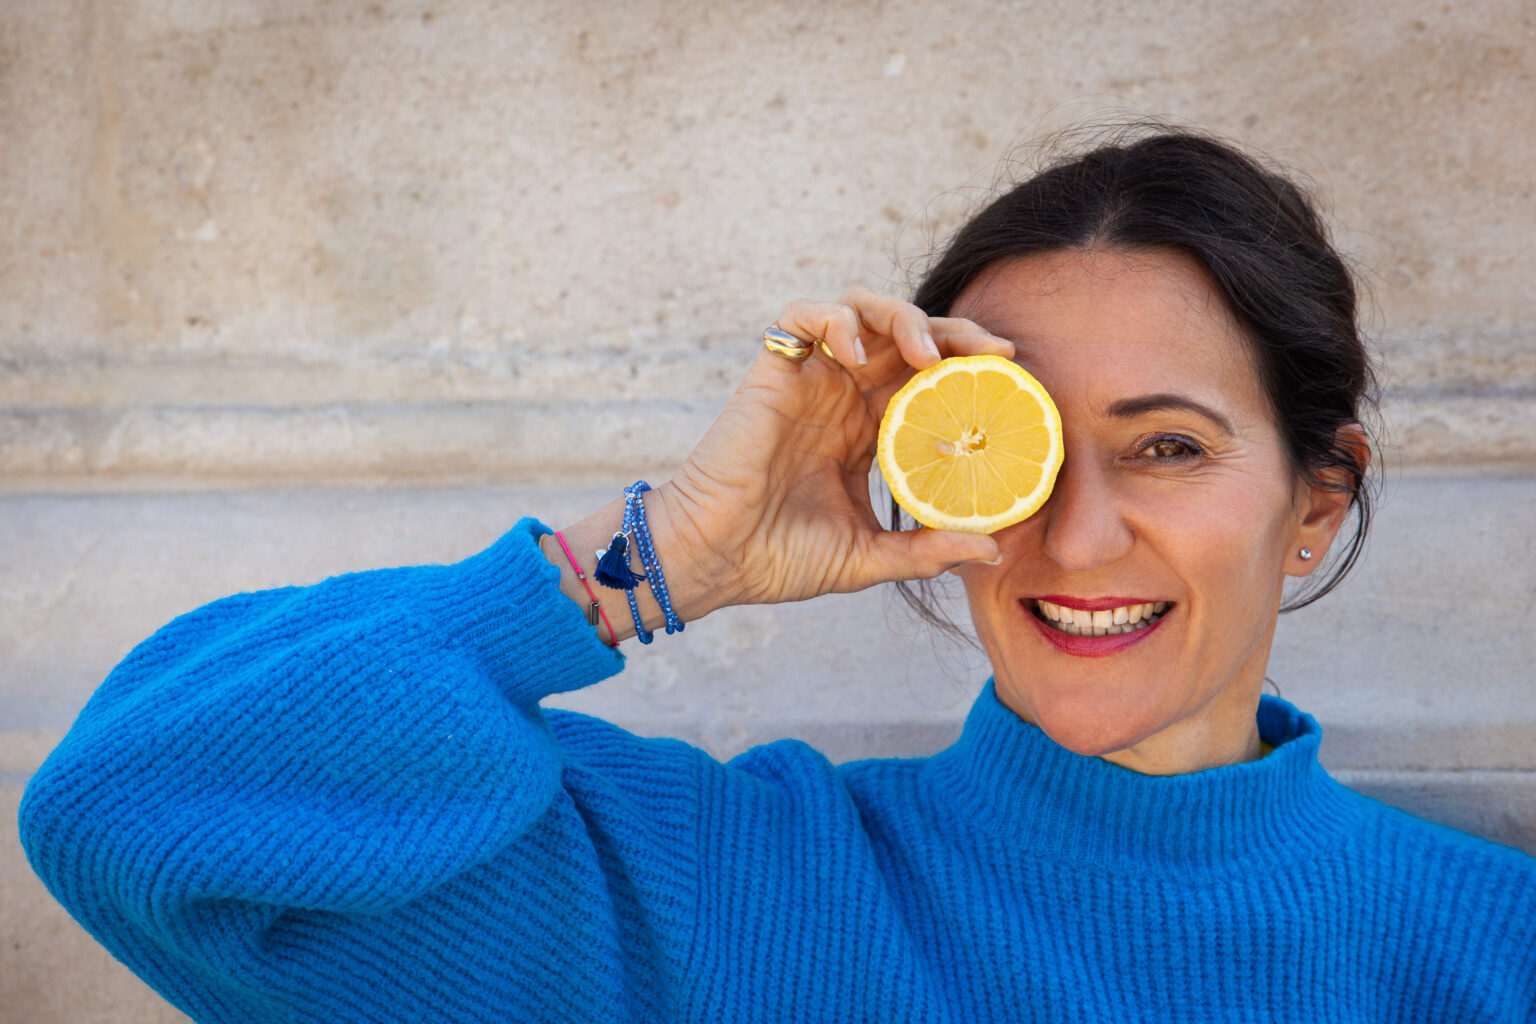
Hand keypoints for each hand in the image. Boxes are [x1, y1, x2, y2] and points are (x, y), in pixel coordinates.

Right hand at [649, 287, 1014, 621]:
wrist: (713, 560)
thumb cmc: (778, 559)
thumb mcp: (868, 557)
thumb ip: (927, 550)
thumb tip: (992, 550)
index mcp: (869, 432)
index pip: (931, 382)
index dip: (972, 371)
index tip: (1014, 383)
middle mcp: (844, 397)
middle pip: (909, 337)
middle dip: (956, 333)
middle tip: (995, 354)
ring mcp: (811, 380)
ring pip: (863, 310)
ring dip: (903, 316)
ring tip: (929, 352)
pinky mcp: (774, 371)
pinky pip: (804, 315)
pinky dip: (836, 320)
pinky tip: (859, 354)